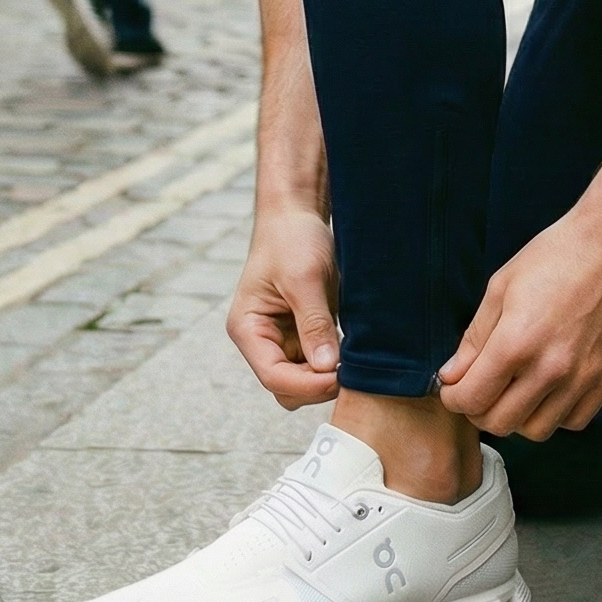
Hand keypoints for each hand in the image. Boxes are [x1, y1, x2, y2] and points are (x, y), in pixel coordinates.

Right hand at [227, 205, 341, 408]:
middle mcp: (262, 340)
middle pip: (287, 387)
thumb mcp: (304, 278)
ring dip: (327, 376)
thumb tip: (327, 367)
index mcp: (248, 329)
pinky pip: (318, 363)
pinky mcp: (304, 333)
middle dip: (317, 384)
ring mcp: (283, 339)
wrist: (298, 214)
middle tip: (351, 368)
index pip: (273, 376)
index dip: (308, 384)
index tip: (340, 375)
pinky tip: (353, 350)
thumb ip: (313, 323)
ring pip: (304, 380)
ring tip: (353, 357)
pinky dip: (334, 363)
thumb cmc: (292, 238)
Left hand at [437, 208, 601, 439]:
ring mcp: (582, 378)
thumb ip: (475, 337)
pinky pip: (574, 421)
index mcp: (516, 342)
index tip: (453, 387)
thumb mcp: (502, 286)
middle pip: (500, 423)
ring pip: (536, 431)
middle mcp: (550, 369)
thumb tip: (452, 375)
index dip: (453, 397)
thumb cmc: (555, 256)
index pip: (471, 399)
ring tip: (514, 389)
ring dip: (517, 417)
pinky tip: (548, 389)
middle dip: (479, 410)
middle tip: (479, 389)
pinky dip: (555, 415)